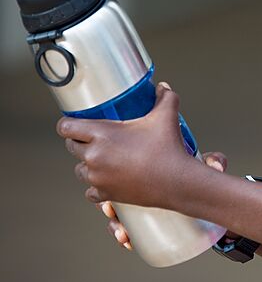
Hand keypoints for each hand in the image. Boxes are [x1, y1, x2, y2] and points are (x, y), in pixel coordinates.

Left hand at [57, 82, 199, 208]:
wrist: (176, 181)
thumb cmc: (168, 148)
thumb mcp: (166, 116)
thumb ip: (164, 97)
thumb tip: (162, 87)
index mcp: (102, 134)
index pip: (66, 127)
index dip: (67, 124)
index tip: (74, 123)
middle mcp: (94, 156)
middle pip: (71, 147)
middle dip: (80, 142)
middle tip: (96, 139)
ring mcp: (98, 177)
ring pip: (79, 170)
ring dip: (87, 164)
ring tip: (103, 160)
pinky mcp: (106, 194)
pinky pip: (90, 192)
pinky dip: (96, 187)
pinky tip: (106, 181)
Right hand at [99, 152, 229, 250]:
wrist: (212, 196)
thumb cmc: (202, 175)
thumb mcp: (205, 166)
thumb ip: (214, 160)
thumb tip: (216, 166)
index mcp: (148, 166)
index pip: (123, 173)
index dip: (110, 185)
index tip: (111, 197)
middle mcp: (142, 185)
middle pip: (115, 196)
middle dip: (108, 208)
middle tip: (112, 214)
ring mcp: (144, 204)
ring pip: (120, 216)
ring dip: (115, 227)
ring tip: (123, 235)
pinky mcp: (150, 221)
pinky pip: (132, 229)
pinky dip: (126, 237)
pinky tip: (128, 242)